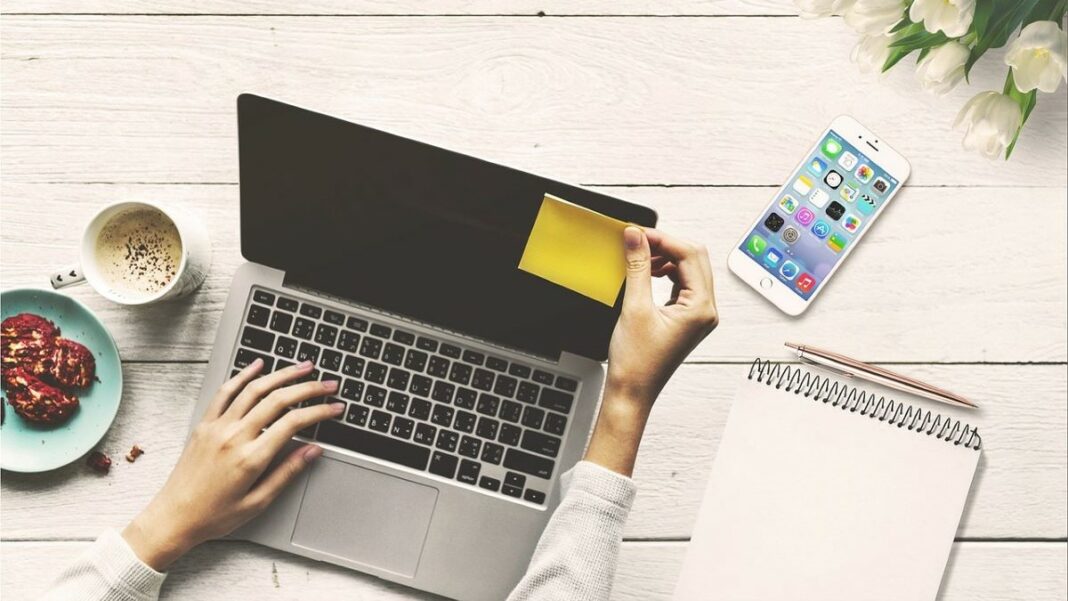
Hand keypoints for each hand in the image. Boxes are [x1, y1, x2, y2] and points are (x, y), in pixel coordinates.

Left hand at [122, 360, 341, 569]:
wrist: (173, 517)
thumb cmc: (214, 515)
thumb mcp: (258, 502)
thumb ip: (287, 473)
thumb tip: (313, 451)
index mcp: (251, 457)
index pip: (293, 423)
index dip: (319, 411)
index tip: (335, 408)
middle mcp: (234, 436)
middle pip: (278, 399)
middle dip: (308, 388)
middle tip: (328, 384)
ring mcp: (217, 427)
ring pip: (254, 389)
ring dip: (281, 374)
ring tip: (303, 368)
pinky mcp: (204, 424)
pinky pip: (225, 392)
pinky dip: (243, 375)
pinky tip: (258, 366)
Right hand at [584, 227, 718, 475]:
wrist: (632, 392)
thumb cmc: (637, 363)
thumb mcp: (634, 307)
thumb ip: (638, 266)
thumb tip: (636, 237)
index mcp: (702, 308)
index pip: (690, 255)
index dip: (663, 239)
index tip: (638, 232)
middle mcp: (706, 311)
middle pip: (694, 259)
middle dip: (666, 245)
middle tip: (638, 239)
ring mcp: (698, 315)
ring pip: (688, 270)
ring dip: (666, 258)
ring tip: (640, 256)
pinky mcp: (687, 319)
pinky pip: (682, 284)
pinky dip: (665, 272)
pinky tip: (647, 272)